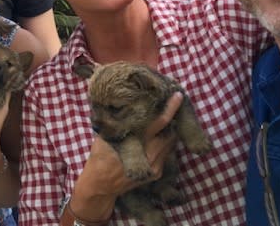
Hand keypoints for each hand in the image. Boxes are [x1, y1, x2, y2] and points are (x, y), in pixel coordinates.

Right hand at [71, 92, 182, 218]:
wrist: (101, 184)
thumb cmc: (101, 155)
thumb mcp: (106, 134)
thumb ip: (120, 121)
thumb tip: (129, 103)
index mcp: (138, 142)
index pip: (161, 121)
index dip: (170, 108)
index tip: (178, 96)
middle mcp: (151, 154)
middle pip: (171, 132)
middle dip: (172, 120)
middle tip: (169, 107)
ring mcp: (156, 166)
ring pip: (170, 143)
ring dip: (168, 132)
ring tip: (162, 122)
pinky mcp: (157, 173)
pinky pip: (166, 154)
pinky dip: (163, 144)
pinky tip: (155, 139)